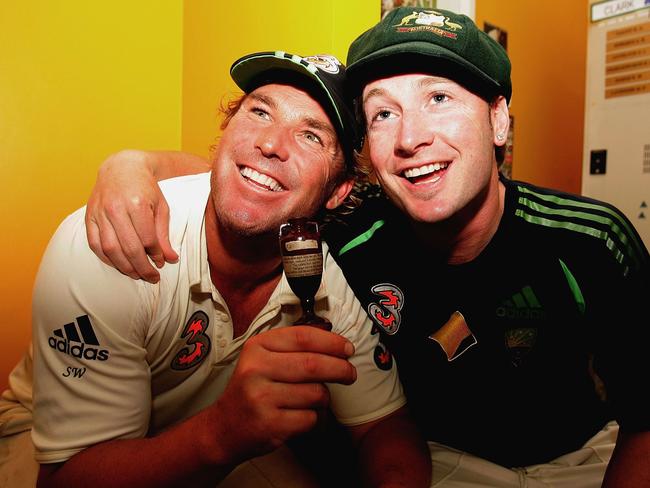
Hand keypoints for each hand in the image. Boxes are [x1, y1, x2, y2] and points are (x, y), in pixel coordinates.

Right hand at [85, 150, 176, 282]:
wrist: (122, 168)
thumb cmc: (145, 188)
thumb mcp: (161, 207)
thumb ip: (164, 235)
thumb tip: (170, 259)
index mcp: (136, 204)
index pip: (147, 239)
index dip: (155, 255)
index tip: (161, 263)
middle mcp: (115, 208)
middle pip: (129, 247)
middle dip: (142, 267)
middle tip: (152, 277)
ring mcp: (99, 213)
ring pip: (110, 249)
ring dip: (124, 267)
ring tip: (137, 274)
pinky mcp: (89, 217)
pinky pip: (95, 244)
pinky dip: (107, 258)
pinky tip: (119, 264)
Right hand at [207, 326, 356, 465]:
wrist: (225, 427)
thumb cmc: (253, 388)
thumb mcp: (263, 358)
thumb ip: (293, 346)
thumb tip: (334, 339)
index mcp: (257, 347)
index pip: (302, 337)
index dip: (331, 342)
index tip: (347, 349)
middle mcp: (256, 370)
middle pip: (313, 364)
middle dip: (340, 368)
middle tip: (350, 373)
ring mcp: (261, 398)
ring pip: (315, 393)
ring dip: (324, 397)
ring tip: (315, 398)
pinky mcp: (270, 425)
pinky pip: (310, 418)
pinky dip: (315, 418)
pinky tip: (303, 415)